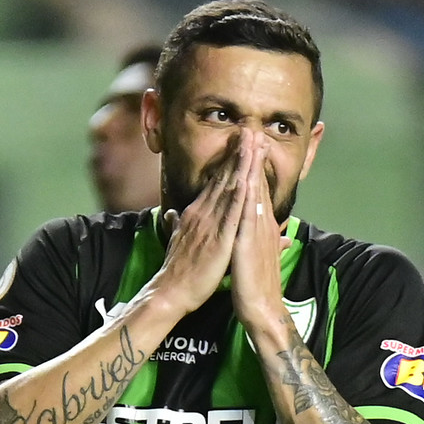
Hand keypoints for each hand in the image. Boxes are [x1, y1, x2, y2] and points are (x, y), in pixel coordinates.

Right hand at [137, 139, 245, 315]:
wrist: (170, 292)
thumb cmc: (178, 272)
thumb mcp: (176, 242)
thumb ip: (177, 226)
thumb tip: (172, 215)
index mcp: (196, 215)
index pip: (215, 183)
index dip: (228, 162)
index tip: (238, 144)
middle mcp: (203, 213)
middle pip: (224, 177)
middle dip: (238, 153)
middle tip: (250, 130)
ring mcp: (210, 223)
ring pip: (230, 187)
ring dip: (242, 164)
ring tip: (253, 142)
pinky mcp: (219, 237)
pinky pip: (233, 210)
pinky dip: (241, 192)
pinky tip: (250, 177)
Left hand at [231, 130, 291, 337]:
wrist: (261, 309)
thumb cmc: (254, 286)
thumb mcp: (254, 256)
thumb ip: (258, 239)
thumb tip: (264, 231)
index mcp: (259, 227)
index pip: (256, 191)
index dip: (253, 168)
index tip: (249, 146)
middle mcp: (261, 225)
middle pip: (257, 184)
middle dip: (254, 158)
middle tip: (253, 131)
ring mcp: (257, 232)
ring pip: (255, 193)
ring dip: (253, 167)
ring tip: (252, 143)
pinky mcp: (250, 242)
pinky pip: (249, 214)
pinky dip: (248, 194)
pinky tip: (247, 177)